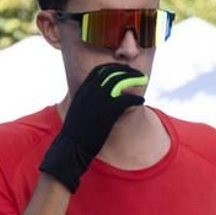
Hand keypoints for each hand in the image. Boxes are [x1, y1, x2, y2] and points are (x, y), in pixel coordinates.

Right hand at [39, 63, 147, 191]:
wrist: (71, 146)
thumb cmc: (75, 133)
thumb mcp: (79, 111)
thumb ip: (87, 101)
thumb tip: (96, 99)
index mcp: (83, 90)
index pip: (99, 70)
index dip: (113, 68)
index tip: (122, 69)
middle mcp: (90, 92)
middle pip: (112, 72)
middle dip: (126, 70)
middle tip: (137, 73)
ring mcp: (99, 100)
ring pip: (121, 81)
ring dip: (134, 79)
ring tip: (143, 81)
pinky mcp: (108, 111)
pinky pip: (126, 99)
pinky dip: (136, 98)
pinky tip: (141, 100)